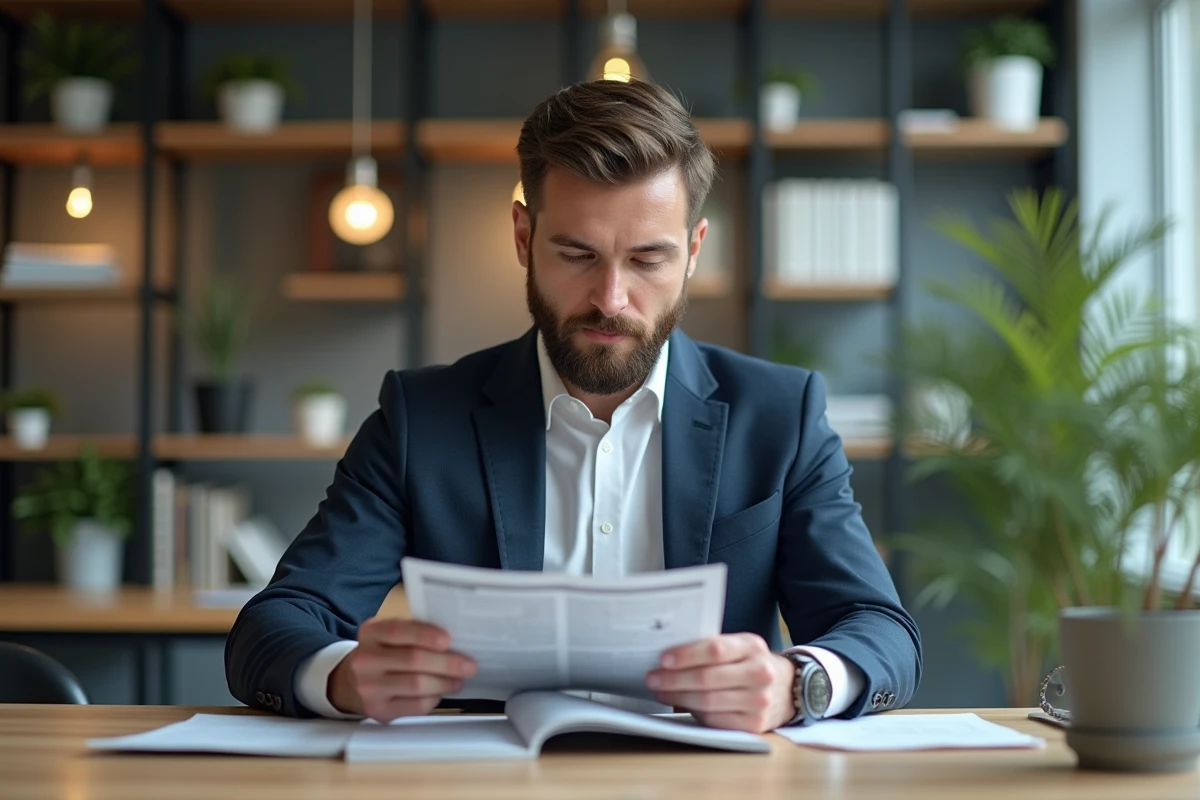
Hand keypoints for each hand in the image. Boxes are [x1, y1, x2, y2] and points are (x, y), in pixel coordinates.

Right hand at [328, 617, 476, 722]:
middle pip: (412, 660)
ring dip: (445, 682)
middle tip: (469, 665)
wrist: (350, 683)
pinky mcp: (379, 711)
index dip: (426, 635)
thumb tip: (455, 640)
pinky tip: (441, 692)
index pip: (399, 631)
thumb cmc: (382, 653)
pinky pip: (416, 706)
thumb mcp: (387, 635)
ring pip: (417, 685)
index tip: (448, 640)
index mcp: (370, 633)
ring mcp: (369, 688)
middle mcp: (365, 660)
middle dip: (447, 663)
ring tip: (459, 679)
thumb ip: (413, 632)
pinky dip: (434, 698)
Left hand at [645, 633, 795, 733]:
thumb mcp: (740, 647)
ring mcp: (759, 701)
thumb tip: (669, 656)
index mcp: (752, 646)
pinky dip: (693, 712)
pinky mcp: (754, 725)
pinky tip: (681, 704)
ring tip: (660, 691)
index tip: (663, 659)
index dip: (686, 655)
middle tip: (652, 678)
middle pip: (707, 678)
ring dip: (678, 696)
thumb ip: (712, 648)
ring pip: (707, 701)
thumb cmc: (751, 664)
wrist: (787, 688)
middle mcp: (759, 673)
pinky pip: (714, 719)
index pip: (715, 649)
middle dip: (674, 679)